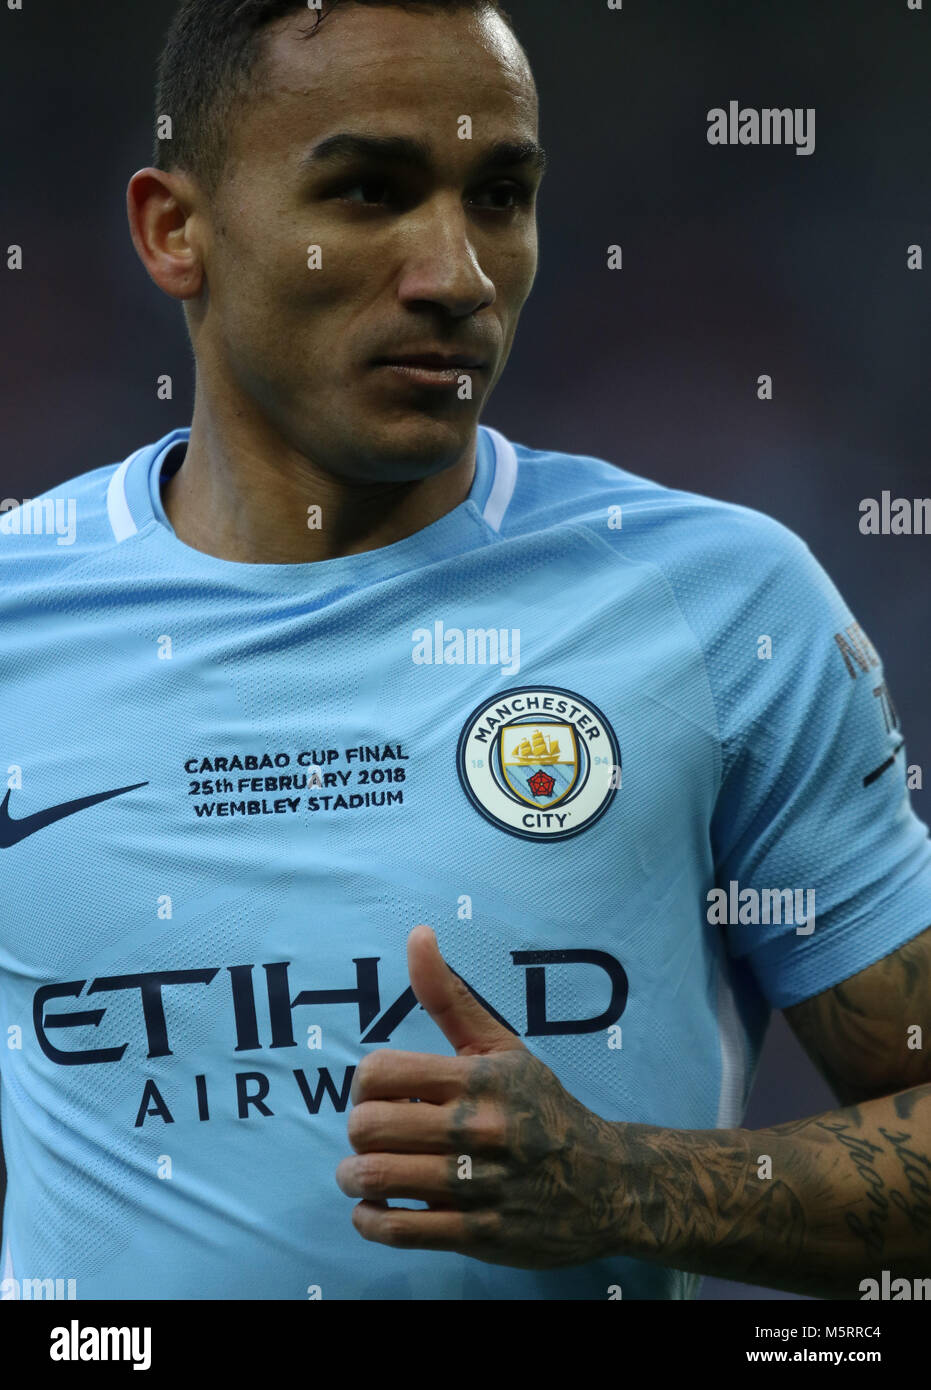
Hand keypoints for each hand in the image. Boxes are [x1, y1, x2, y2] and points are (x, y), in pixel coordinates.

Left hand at [335, 924, 623, 1267]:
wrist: (606, 1184)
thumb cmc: (543, 1108)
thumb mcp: (502, 1048)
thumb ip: (449, 997)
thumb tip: (416, 933)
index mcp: (479, 1079)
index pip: (381, 1072)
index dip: (364, 1084)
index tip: (377, 1094)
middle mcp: (477, 1129)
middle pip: (369, 1127)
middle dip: (356, 1131)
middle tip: (370, 1136)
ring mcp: (477, 1186)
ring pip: (377, 1179)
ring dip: (353, 1177)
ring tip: (361, 1172)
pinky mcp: (478, 1234)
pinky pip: (398, 1229)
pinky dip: (370, 1220)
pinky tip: (376, 1209)